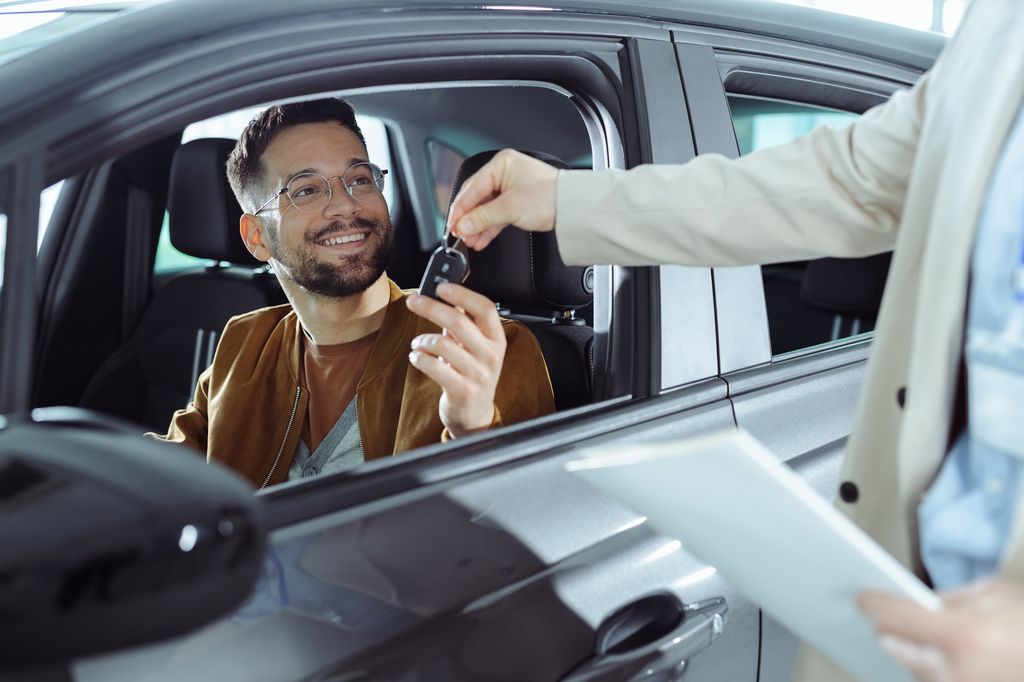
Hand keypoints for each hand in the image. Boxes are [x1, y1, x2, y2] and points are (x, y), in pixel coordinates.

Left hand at [405, 284, 505, 436]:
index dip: (463, 294)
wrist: (474, 414)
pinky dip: (419, 358)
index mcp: (497, 339)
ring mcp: (478, 375)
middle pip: (459, 322)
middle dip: (431, 308)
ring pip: (442, 344)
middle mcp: (491, 356)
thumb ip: (464, 322)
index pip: (485, 308)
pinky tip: (417, 357)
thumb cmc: (471, 373)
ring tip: (418, 344)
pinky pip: (434, 367)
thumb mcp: (475, 347)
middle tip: (414, 301)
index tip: (441, 287)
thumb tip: (448, 294)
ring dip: (422, 340)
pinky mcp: (462, 391)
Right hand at [446, 149, 558, 249]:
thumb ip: (482, 218)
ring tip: (469, 241)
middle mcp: (505, 172)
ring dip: (478, 225)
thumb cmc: (549, 198)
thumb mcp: (510, 208)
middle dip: (468, 219)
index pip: (471, 188)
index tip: (452, 225)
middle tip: (459, 234)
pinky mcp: (518, 201)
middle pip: (477, 197)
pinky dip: (489, 226)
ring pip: (487, 208)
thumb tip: (463, 225)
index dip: (460, 209)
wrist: (574, 208)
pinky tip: (481, 238)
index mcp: (501, 164)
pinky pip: (497, 214)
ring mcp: (511, 187)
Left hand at [859, 578, 1023, 681]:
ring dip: (914, 652)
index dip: (873, 603)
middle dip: (892, 631)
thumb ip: (952, 598)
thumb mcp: (1000, 594)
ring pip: (914, 670)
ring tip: (920, 634)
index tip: (862, 598)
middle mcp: (957, 671)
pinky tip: (945, 655)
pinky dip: (935, 669)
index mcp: (964, 635)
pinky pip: (936, 681)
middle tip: (886, 615)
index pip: (894, 617)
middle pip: (896, 648)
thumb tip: (917, 601)